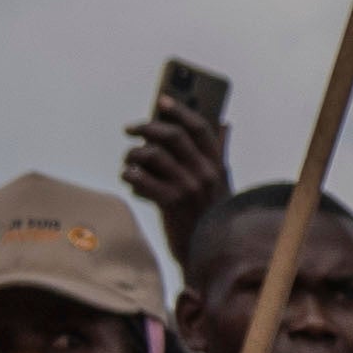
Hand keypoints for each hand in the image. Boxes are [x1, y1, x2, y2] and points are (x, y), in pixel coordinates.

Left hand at [122, 86, 234, 238]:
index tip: (161, 100)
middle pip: (172, 135)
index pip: (199, 127)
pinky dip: (130, 175)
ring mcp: (188, 188)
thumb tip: (224, 122)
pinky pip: (141, 179)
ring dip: (133, 154)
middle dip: (146, 128)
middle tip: (130, 130)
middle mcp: (205, 173)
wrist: (208, 253)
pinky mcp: (171, 203)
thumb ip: (221, 152)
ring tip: (128, 160)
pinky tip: (128, 177)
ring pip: (152, 155)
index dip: (180, 110)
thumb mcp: (221, 182)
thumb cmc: (211, 214)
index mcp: (218, 164)